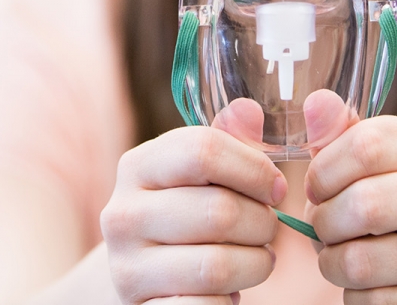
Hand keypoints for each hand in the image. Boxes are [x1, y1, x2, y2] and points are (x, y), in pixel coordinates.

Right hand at [100, 99, 284, 303]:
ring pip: (216, 265)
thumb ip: (227, 140)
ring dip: (255, 265)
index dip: (254, 169)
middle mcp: (121, 214)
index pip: (203, 150)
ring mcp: (126, 267)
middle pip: (218, 211)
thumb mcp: (199, 174)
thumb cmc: (185, 214)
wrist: (141, 276)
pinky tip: (228, 290)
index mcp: (137, 166)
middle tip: (268, 229)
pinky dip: (228, 302)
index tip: (275, 188)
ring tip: (257, 259)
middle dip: (263, 223)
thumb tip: (250, 110)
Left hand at [303, 90, 396, 302]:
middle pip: (366, 205)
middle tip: (322, 226)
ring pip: (363, 261)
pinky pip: (376, 302)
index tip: (315, 187)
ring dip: (332, 263)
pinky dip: (355, 296)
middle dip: (324, 222)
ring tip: (339, 255)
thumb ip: (333, 130)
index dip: (324, 172)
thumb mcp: (359, 159)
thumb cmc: (381, 198)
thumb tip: (315, 102)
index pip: (367, 145)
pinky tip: (366, 283)